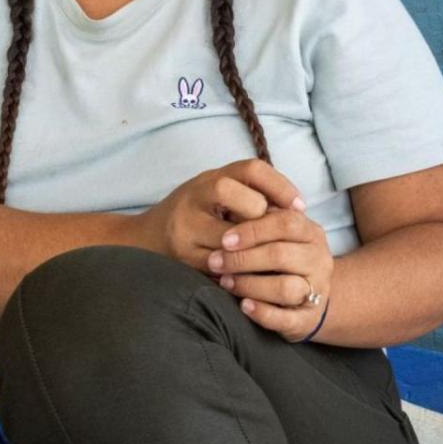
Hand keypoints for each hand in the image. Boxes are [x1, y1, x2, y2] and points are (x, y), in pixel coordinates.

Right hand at [129, 158, 332, 341]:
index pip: (250, 169)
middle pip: (239, 197)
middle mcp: (193, 199)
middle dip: (264, 216)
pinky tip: (255, 274)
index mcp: (206, 179)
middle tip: (276, 233)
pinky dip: (244, 271)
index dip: (280, 185)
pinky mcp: (185, 260)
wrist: (143, 241)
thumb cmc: (190, 215)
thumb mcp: (212, 193)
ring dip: (256, 249)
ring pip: (233, 238)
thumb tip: (293, 207)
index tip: (299, 206)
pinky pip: (223, 267)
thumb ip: (245, 192)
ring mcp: (186, 230)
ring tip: (268, 255)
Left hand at [208, 201, 334, 342]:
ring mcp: (317, 290)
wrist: (310, 294)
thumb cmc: (283, 258)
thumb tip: (229, 213)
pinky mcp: (308, 319)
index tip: (224, 239)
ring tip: (226, 282)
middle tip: (216, 262)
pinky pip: (286, 318)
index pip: (286, 223)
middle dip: (243, 259)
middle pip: (281, 255)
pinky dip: (262, 312)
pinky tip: (243, 305)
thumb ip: (261, 222)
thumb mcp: (278, 235)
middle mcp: (319, 260)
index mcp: (311, 233)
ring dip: (250, 285)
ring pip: (285, 288)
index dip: (253, 230)